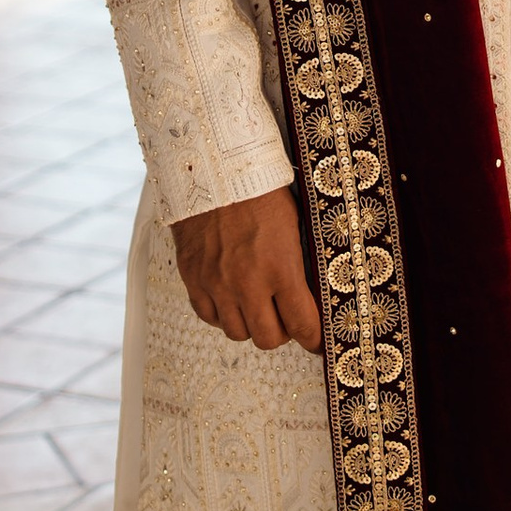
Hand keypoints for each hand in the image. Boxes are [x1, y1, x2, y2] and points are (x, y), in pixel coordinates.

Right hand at [170, 187, 321, 351]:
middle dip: (282, 333)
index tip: (316, 340)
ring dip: (250, 325)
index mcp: (281, 268)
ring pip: (237, 333)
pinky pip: (208, 316)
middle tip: (285, 320)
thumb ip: (298, 265)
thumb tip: (309, 293)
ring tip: (256, 307)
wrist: (215, 170)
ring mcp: (217, 283)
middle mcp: (248, 283)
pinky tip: (230, 300)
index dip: (313, 338)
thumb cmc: (259, 191)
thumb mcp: (293, 226)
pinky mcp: (193, 278)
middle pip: (268, 339)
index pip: (302, 324)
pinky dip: (221, 315)